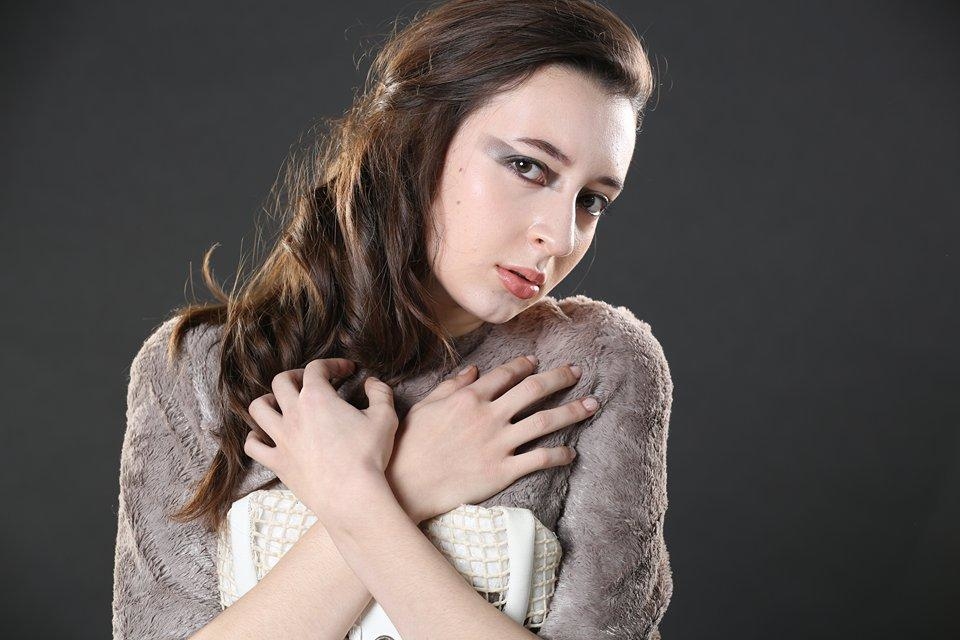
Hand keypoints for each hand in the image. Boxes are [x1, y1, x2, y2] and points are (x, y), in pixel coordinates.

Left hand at [244, 358, 399, 522]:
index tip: (346, 371)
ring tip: (279, 404)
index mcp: (317, 398)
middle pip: (280, 382)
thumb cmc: (369, 456)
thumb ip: (380, 392)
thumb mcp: (385, 417)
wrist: (351, 497)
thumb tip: (373, 382)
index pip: (316, 368)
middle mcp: (293, 414)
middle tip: (310, 383)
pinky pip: (253, 446)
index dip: (332, 364)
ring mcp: (281, 438)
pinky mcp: (277, 463)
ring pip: (258, 409)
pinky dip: (255, 438)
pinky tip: (266, 437)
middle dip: (295, 376)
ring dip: (267, 401)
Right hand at [386, 355, 597, 522]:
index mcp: (470, 397)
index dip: (525, 366)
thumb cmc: (408, 445)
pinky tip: (572, 453)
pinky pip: (538, 459)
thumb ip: (451, 385)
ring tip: (592, 405)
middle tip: (578, 371)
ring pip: (545, 421)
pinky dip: (559, 455)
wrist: (405, 486)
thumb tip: (473, 369)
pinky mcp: (502, 471)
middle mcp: (489, 415)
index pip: (506, 374)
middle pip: (534, 390)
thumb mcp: (425, 406)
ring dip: (572, 411)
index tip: (537, 362)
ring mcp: (498, 443)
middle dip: (560, 378)